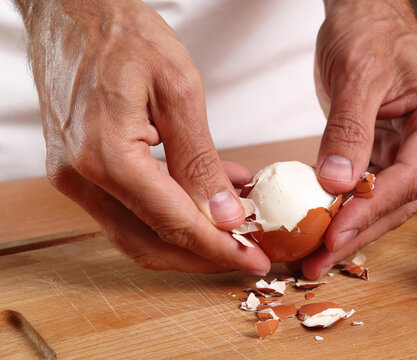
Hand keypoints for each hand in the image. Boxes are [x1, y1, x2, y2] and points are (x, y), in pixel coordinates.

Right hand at [17, 0, 269, 274]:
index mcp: (105, 154)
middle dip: (203, 256)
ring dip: (187, 238)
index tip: (254, 260)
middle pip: (150, 242)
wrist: (72, 9)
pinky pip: (127, 207)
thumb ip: (199, 159)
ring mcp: (74, 177)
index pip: (173, 222)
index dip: (219, 248)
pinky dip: (167, 214)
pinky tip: (204, 198)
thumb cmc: (122, 33)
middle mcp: (81, 177)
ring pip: (136, 233)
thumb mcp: (177, 89)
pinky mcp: (79, 170)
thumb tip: (222, 213)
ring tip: (233, 227)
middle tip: (247, 255)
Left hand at [301, 0, 416, 277]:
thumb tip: (338, 184)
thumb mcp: (357, 74)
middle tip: (320, 262)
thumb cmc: (369, 29)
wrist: (364, 12)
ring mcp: (414, 146)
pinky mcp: (388, 149)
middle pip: (400, 199)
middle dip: (359, 233)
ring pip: (385, 200)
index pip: (410, 177)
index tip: (334, 235)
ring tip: (317, 256)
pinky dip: (346, 208)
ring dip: (351, 229)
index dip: (371, 210)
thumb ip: (349, 129)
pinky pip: (370, 186)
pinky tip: (323, 226)